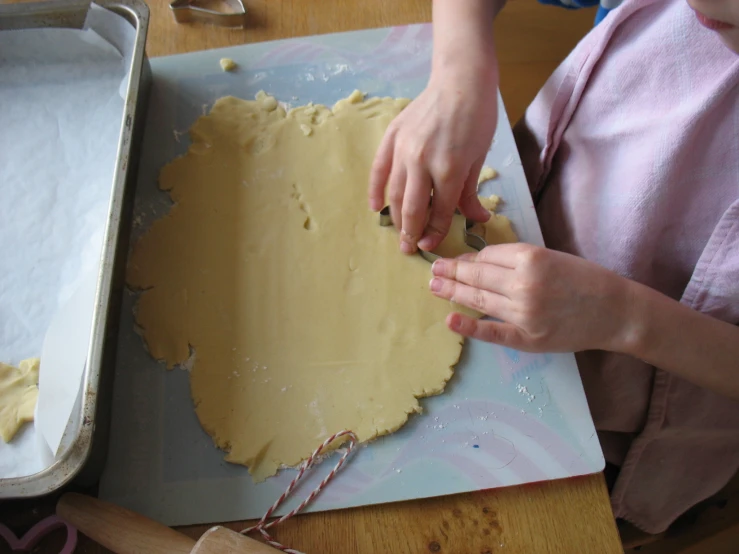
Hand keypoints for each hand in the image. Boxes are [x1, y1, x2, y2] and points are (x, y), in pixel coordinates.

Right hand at [368, 70, 497, 253]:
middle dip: (411, 233)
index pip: (439, 211)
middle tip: (409, 249)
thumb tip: (476, 220)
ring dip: (396, 217)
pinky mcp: (392, 138)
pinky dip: (375, 190)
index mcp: (449, 169)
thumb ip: (470, 192)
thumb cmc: (477, 118)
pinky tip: (376, 207)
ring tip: (399, 233)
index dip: (434, 232)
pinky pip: (378, 170)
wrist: (460, 80)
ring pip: (395, 193)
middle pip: (412, 208)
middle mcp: (422, 162)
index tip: (430, 246)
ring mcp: (404, 150)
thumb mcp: (479, 158)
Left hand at [428, 243, 638, 352]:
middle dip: (451, 272)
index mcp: (531, 258)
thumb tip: (478, 261)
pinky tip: (450, 319)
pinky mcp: (527, 338)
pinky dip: (469, 327)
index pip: (487, 256)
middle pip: (477, 276)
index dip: (467, 258)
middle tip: (432, 269)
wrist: (615, 311)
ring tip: (434, 286)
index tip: (454, 259)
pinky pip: (493, 332)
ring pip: (479, 300)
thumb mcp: (551, 256)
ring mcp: (524, 313)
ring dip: (452, 292)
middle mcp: (524, 284)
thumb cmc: (584, 279)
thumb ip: (517, 258)